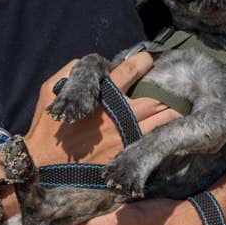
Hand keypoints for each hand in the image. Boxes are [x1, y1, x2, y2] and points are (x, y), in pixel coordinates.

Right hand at [22, 53, 177, 168]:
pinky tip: (172, 130)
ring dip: (174, 111)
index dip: (143, 62)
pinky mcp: (125, 154)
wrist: (42, 164)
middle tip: (177, 85)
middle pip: (155, 95)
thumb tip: (90, 63)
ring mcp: (125, 135)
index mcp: (101, 93)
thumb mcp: (50, 88)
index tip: (148, 60)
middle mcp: (117, 113)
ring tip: (182, 106)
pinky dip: (164, 134)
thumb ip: (70, 70)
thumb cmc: (46, 125)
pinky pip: (153, 141)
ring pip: (161, 119)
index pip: (131, 69)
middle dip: (167, 88)